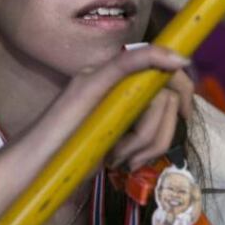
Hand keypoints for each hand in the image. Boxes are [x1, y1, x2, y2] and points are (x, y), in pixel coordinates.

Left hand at [31, 44, 190, 163]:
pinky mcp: (127, 140)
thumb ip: (128, 63)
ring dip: (145, 147)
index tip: (185, 109)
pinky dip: (141, 155)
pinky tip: (120, 162)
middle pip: (168, 103)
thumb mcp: (93, 85)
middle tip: (129, 148)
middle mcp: (126, 90)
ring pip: (162, 128)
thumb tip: (176, 58)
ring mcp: (127, 116)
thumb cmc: (60, 123)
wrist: (39, 166)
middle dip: (154, 130)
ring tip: (118, 158)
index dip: (180, 85)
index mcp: (117, 72)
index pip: (165, 70)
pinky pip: (152, 145)